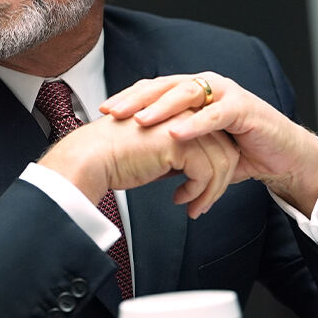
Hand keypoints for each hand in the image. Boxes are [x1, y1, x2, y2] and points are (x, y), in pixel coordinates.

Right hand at [38, 112, 238, 218]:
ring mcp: (185, 126)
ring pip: (222, 162)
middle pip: (225, 148)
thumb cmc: (114, 156)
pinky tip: (181, 199)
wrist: (92, 158)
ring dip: (212, 191)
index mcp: (179, 111)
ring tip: (195, 207)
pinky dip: (200, 192)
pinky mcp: (181, 143)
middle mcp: (185, 113)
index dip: (216, 165)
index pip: (215, 136)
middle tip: (203, 203)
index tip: (206, 189)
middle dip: (220, 182)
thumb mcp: (155, 149)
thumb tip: (196, 173)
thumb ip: (178, 153)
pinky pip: (207, 172)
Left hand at [101, 73, 317, 215]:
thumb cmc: (238, 150)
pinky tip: (177, 133)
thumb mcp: (196, 148)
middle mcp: (206, 86)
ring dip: (162, 107)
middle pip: (164, 86)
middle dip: (136, 99)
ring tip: (140, 120)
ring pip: (187, 94)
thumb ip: (169, 149)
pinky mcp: (243, 108)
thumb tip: (135, 163)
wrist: (279, 157)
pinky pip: (215, 114)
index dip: (128, 98)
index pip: (153, 89)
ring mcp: (225, 94)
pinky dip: (195, 123)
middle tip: (113, 113)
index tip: (102, 111)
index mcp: (191, 92)